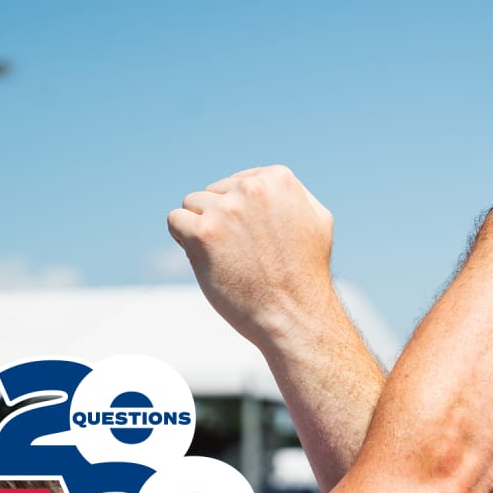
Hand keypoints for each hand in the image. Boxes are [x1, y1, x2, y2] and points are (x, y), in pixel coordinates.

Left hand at [167, 165, 335, 350]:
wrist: (295, 313)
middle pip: (214, 191)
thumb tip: (262, 181)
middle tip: (243, 251)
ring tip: (226, 256)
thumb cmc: (305, 272)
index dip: (241, 210)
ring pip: (193, 203)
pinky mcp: (203, 233)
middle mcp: (252, 188)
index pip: (238, 181)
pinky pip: (175, 220)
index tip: (256, 237)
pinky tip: (203, 257)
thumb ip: (292, 195)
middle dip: (222, 218)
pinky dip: (183, 238)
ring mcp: (226, 210)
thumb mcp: (317, 221)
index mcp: (279, 179)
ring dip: (202, 227)